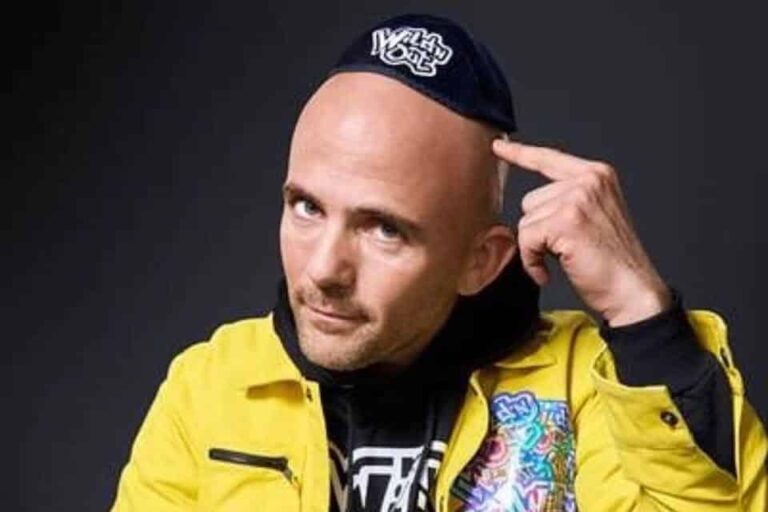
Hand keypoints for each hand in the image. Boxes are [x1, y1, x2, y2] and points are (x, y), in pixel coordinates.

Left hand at [492, 139, 671, 326]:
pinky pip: (527, 239)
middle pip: (530, 201)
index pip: (550, 159)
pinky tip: (549, 272)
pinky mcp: (566, 220)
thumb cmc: (613, 263)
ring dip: (536, 247)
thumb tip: (531, 202)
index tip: (498, 145)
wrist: (633, 291)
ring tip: (563, 259)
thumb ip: (568, 199)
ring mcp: (578, 198)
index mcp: (597, 175)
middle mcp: (588, 180)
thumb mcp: (595, 216)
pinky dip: (532, 261)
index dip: (521, 153)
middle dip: (539, 229)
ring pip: (526, 221)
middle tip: (565, 250)